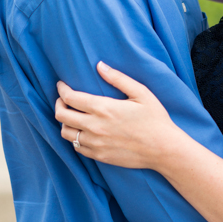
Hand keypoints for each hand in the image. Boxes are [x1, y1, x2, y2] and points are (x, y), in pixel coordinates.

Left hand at [55, 62, 176, 168]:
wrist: (163, 149)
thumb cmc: (155, 119)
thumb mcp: (141, 93)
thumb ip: (118, 78)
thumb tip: (100, 65)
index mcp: (103, 108)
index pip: (71, 98)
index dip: (62, 90)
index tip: (62, 85)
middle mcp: (95, 127)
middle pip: (62, 115)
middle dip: (58, 104)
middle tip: (62, 99)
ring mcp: (96, 144)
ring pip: (66, 133)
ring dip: (65, 122)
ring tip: (71, 115)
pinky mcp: (99, 156)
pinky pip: (76, 147)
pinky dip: (74, 137)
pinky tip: (82, 131)